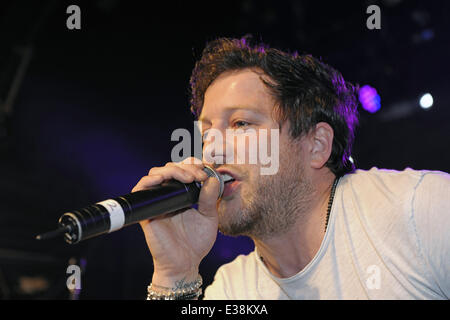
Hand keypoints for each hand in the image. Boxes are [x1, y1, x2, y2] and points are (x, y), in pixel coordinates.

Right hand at [132, 158, 219, 284]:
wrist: (185, 264)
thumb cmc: (196, 243)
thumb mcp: (209, 217)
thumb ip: (210, 198)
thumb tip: (211, 178)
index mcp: (181, 194)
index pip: (181, 170)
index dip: (191, 164)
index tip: (205, 169)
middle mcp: (167, 195)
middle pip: (169, 168)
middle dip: (185, 167)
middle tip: (199, 175)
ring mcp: (156, 202)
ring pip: (155, 174)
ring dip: (172, 170)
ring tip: (188, 177)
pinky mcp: (146, 211)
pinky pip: (141, 190)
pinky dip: (149, 181)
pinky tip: (162, 179)